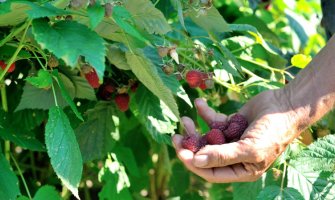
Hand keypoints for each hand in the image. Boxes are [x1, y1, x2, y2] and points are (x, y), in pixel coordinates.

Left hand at [173, 89, 301, 182]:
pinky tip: (199, 103)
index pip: (210, 172)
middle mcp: (234, 156)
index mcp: (241, 169)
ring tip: (185, 119)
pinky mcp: (231, 123)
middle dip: (190, 146)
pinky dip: (205, 112)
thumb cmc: (274, 132)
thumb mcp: (250, 148)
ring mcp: (232, 139)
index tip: (180, 151)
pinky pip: (214, 121)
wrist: (287, 105)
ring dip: (194, 129)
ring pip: (206, 138)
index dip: (194, 163)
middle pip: (205, 155)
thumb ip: (223, 156)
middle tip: (175, 136)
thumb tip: (197, 161)